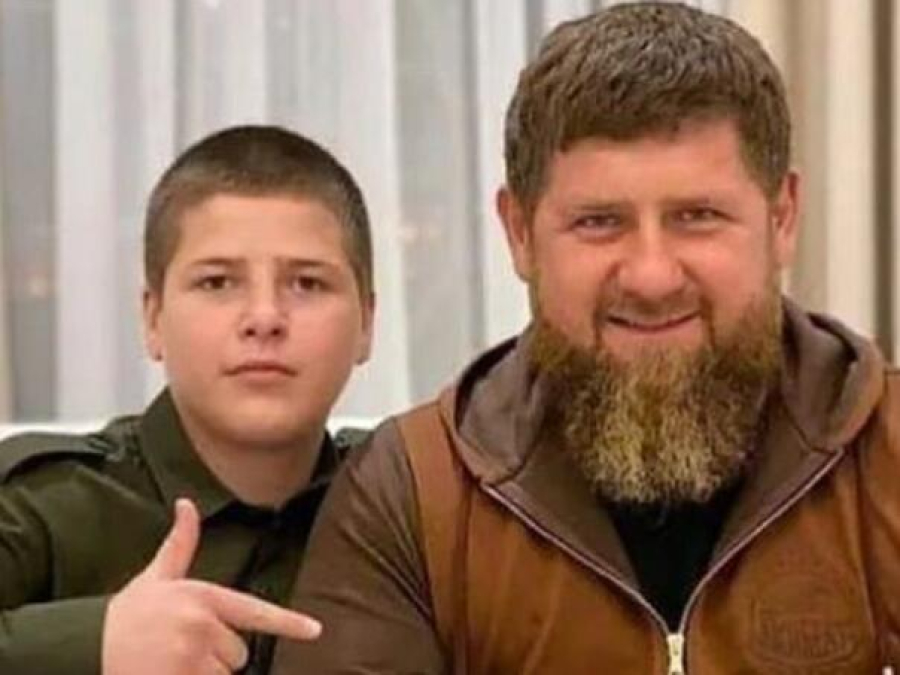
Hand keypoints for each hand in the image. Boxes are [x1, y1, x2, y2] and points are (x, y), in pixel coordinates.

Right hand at [102, 498, 320, 674]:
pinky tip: (171, 673)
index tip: (315, 630)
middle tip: (182, 647)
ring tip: (172, 663)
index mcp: (202, 598)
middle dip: (216, 655)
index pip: (254, 611)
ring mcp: (189, 659)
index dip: (288, 623)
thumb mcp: (157, 577)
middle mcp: (200, 627)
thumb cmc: (127, 614)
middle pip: (238, 655)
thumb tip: (187, 504)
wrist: (84, 647)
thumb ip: (180, 543)